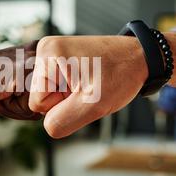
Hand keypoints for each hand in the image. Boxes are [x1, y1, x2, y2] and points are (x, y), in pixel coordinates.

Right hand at [29, 36, 147, 137]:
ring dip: (68, 95)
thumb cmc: (120, 75)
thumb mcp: (93, 105)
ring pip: (48, 92)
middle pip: (40, 97)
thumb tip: (48, 126)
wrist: (138, 57)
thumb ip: (64, 120)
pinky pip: (55, 84)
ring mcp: (52, 50)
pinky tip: (86, 78)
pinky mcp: (59, 55)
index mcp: (48, 55)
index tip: (83, 92)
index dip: (62, 106)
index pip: (37, 103)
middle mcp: (45, 48)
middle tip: (88, 87)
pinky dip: (70, 87)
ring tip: (89, 82)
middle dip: (64, 100)